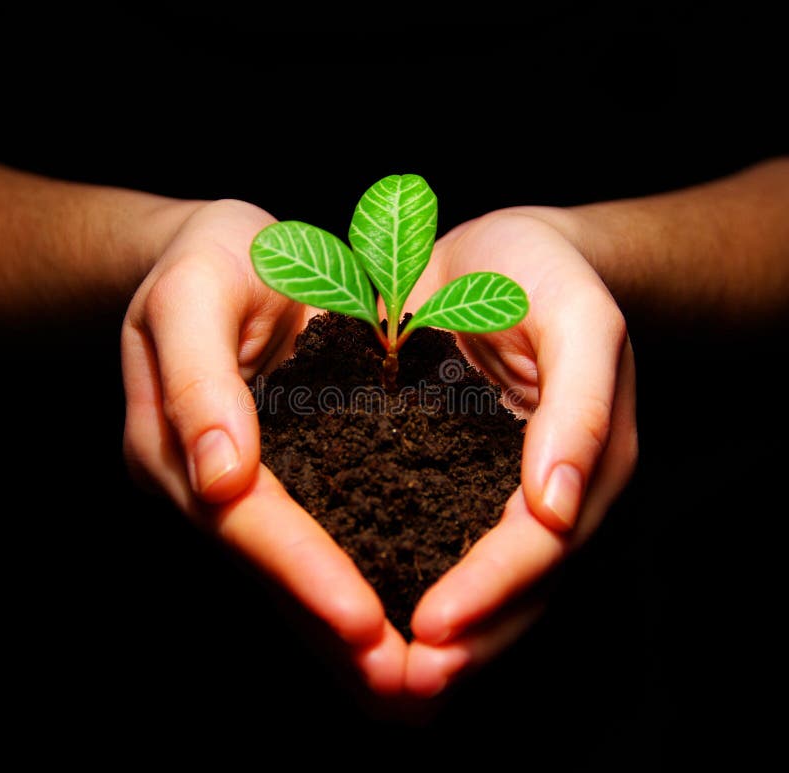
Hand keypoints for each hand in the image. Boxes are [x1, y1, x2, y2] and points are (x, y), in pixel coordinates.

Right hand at [121, 199, 406, 695]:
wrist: (222, 257)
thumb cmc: (211, 259)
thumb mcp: (195, 289)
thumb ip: (197, 376)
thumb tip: (218, 474)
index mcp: (172, 443)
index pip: (244, 522)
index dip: (302, 572)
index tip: (363, 622)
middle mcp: (200, 482)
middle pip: (268, 568)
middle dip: (331, 627)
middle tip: (404, 684)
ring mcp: (233, 488)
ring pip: (288, 574)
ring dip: (342, 632)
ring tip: (413, 681)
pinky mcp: (276, 478)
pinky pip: (312, 543)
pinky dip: (348, 586)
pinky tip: (394, 624)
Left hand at [401, 209, 637, 696]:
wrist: (503, 252)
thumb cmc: (547, 273)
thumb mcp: (577, 320)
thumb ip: (579, 407)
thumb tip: (559, 509)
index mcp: (585, 461)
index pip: (540, 547)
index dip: (492, 591)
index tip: (432, 629)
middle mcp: (544, 490)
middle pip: (514, 588)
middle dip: (463, 640)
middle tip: (400, 684)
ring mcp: (496, 486)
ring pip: (474, 580)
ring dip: (435, 633)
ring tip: (376, 673)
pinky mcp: (450, 470)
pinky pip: (432, 537)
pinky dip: (403, 578)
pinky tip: (360, 603)